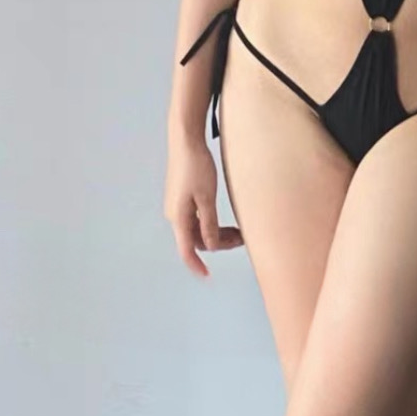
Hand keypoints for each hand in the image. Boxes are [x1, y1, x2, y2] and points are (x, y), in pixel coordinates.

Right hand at [164, 134, 243, 276]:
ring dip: (215, 233)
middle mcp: (174, 214)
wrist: (185, 140)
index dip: (196, 265)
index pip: (186, 250)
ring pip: (197, 229)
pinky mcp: (181, 197)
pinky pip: (196, 218)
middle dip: (218, 244)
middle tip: (242, 239)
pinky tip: (224, 219)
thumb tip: (211, 247)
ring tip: (238, 230)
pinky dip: (210, 222)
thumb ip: (209, 223)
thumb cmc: (196, 166)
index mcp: (178, 217)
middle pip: (196, 239)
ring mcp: (177, 205)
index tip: (206, 276)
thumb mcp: (207, 197)